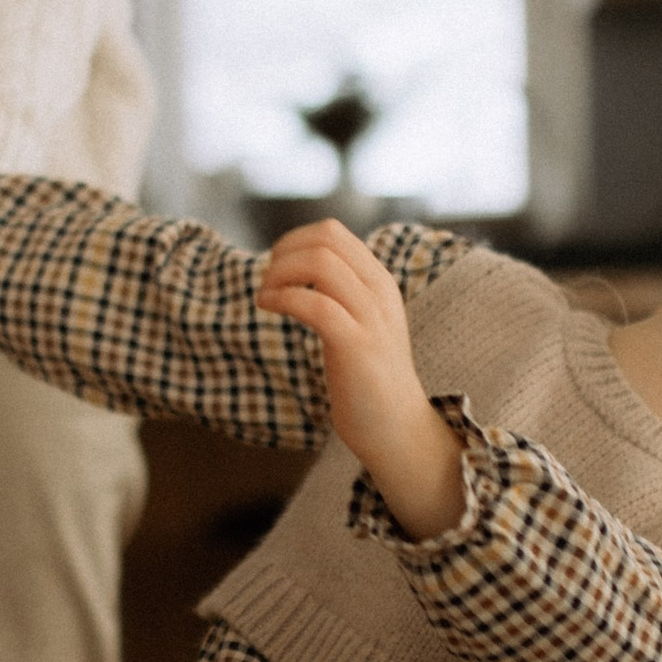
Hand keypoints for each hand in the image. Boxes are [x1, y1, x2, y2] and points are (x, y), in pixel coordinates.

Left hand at [256, 219, 463, 536]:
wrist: (396, 428)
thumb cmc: (368, 380)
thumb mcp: (360, 324)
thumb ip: (340, 295)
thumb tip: (298, 272)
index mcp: (379, 282)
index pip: (333, 233)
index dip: (293, 241)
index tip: (275, 269)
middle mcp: (379, 292)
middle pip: (325, 239)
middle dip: (283, 253)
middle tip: (267, 283)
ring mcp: (371, 317)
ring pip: (320, 263)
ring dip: (279, 273)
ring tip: (265, 297)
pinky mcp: (356, 345)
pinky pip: (314, 304)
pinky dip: (282, 299)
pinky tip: (267, 309)